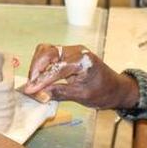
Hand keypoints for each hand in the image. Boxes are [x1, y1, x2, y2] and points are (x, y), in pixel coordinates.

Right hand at [21, 43, 135, 108]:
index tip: (30, 90)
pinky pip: (49, 56)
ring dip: (37, 66)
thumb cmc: (104, 92)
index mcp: (82, 59)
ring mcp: (70, 51)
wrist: (116, 89)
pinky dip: (41, 66)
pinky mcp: (67, 55)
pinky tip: (40, 79)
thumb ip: (60, 93)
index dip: (41, 80)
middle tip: (31, 86)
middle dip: (36, 68)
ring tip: (35, 83)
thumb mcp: (82, 96)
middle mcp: (75, 51)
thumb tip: (39, 94)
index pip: (56, 68)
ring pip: (45, 51)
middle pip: (47, 51)